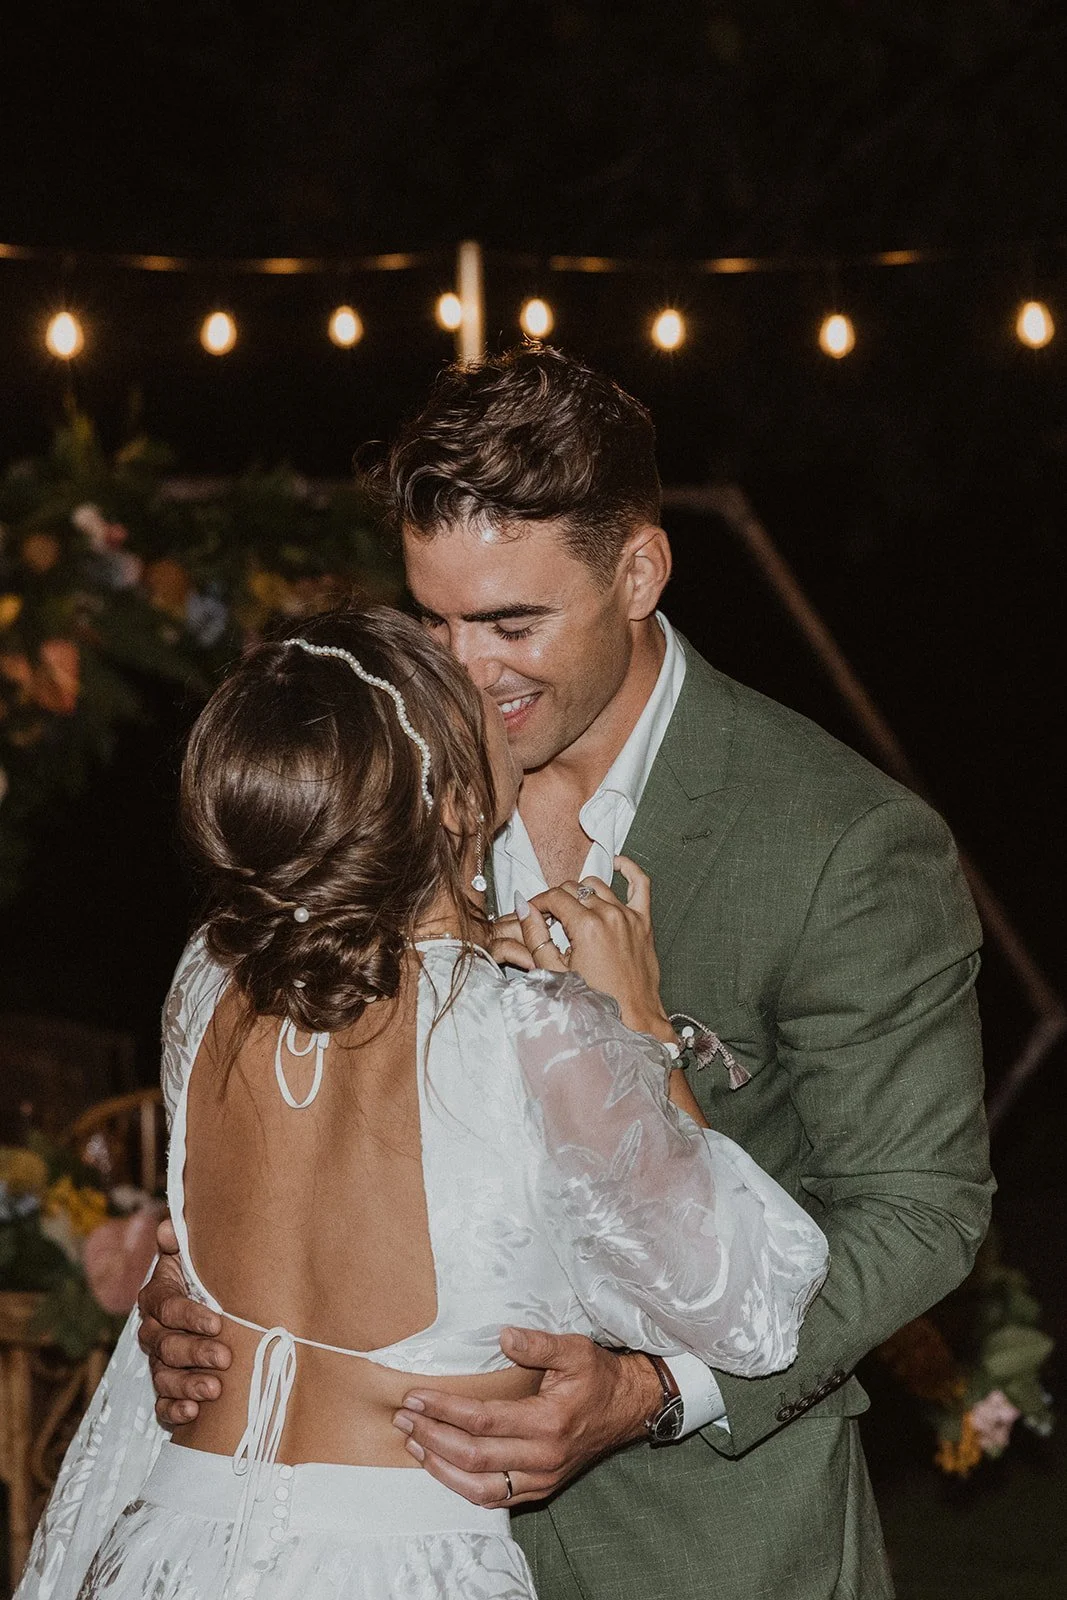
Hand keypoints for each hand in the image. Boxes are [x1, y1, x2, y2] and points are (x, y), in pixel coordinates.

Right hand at [137, 1217, 231, 1425]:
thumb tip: (169, 1229)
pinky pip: (162, 1403)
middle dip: (195, 1352)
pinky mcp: (166, 1389)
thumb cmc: (208, 1277)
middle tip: (224, 1358)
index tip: (217, 1322)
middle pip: (166, 1346)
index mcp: (159, 1297)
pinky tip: (193, 1412)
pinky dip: (174, 1410)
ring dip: (187, 1384)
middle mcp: (154, 1332)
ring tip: (214, 1389)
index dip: (189, 1316)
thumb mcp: (197, 1256)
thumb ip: (182, 1241)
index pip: (167, 1307)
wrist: (214, 1305)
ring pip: (163, 1376)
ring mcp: (159, 1362)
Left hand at [391, 1327, 661, 1506]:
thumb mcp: (575, 1349)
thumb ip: (538, 1343)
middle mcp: (543, 1457)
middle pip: (473, 1457)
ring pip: (480, 1488)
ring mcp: (542, 1478)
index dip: (444, 1410)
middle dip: (432, 1437)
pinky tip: (443, 1469)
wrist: (629, 1408)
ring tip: (414, 1444)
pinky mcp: (542, 1488)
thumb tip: (503, 1336)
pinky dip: (464, 1487)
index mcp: (548, 1422)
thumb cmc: (598, 1376)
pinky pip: (495, 1498)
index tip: (415, 1397)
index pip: (482, 1420)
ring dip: (441, 1469)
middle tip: (404, 1417)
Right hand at [498, 859, 674, 1040]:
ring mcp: (629, 916)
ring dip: (581, 892)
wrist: (632, 1019)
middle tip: (549, 918)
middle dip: (556, 899)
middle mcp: (609, 915)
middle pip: (573, 889)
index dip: (538, 902)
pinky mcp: (644, 922)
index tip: (532, 911)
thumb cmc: (596, 1003)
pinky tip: (618, 865)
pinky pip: (641, 884)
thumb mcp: (555, 972)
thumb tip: (524, 908)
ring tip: (572, 909)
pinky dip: (629, 870)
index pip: (554, 897)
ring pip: (598, 885)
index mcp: (587, 926)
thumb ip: (536, 936)